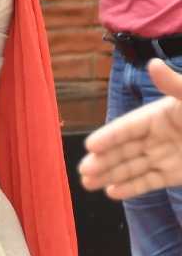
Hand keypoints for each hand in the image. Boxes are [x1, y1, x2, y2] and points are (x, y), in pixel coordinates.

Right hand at [80, 60, 181, 198]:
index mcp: (160, 114)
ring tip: (88, 184)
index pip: (129, 127)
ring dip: (111, 174)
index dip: (110, 136)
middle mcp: (159, 135)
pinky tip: (114, 192)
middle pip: (126, 149)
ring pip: (134, 166)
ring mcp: (168, 155)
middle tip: (83, 171)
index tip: (90, 146)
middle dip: (104, 160)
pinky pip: (151, 181)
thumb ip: (175, 85)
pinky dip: (133, 187)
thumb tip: (153, 63)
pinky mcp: (176, 173)